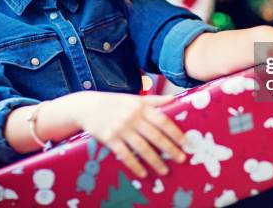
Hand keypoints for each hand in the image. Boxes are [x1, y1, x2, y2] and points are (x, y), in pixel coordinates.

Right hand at [71, 92, 185, 177]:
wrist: (87, 106)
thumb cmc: (115, 103)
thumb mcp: (135, 98)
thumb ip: (154, 100)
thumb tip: (174, 98)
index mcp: (141, 106)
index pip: (162, 120)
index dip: (175, 132)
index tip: (185, 142)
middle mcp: (132, 117)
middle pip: (155, 136)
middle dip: (170, 149)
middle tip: (182, 159)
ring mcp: (121, 128)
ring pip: (142, 147)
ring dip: (155, 161)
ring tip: (165, 170)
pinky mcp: (110, 138)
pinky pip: (125, 154)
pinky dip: (135, 165)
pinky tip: (143, 173)